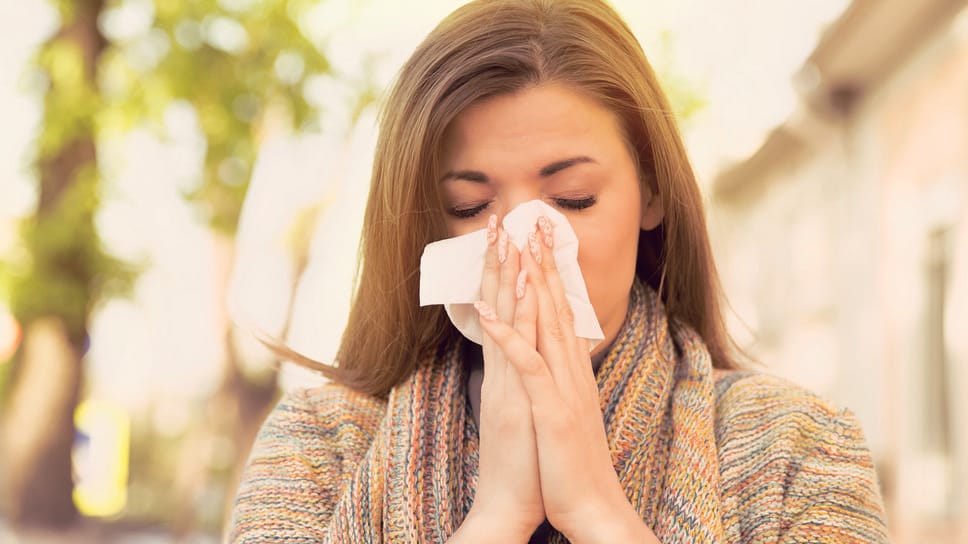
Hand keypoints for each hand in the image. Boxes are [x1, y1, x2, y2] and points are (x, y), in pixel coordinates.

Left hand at [474, 216, 657, 542]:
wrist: (592, 507)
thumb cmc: (571, 463)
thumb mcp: (568, 412)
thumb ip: (564, 380)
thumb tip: (561, 357)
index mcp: (572, 370)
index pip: (560, 311)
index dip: (549, 272)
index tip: (538, 240)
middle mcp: (572, 371)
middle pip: (555, 306)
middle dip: (542, 260)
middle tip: (531, 220)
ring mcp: (564, 388)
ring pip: (544, 324)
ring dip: (528, 283)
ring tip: (513, 246)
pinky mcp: (552, 409)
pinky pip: (527, 364)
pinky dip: (509, 334)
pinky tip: (490, 309)